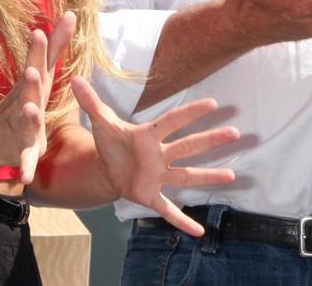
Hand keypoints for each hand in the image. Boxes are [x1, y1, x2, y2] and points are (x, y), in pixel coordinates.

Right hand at [0, 10, 76, 182]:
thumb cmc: (24, 100)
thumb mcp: (42, 74)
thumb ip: (57, 47)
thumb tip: (72, 13)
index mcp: (32, 86)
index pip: (36, 65)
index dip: (38, 50)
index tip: (39, 31)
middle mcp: (24, 104)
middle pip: (29, 91)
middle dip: (30, 80)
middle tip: (31, 69)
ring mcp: (21, 128)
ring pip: (26, 122)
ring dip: (28, 117)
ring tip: (29, 109)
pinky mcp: (23, 150)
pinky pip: (25, 159)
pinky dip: (25, 166)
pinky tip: (26, 177)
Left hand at [70, 76, 239, 235]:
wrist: (106, 170)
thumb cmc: (112, 144)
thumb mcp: (101, 124)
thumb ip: (91, 102)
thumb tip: (76, 79)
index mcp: (149, 136)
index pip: (172, 121)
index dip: (190, 112)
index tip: (212, 103)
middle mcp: (159, 155)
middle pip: (188, 146)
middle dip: (211, 140)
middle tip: (235, 133)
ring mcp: (158, 176)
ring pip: (186, 176)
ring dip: (208, 177)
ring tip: (231, 175)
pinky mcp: (151, 196)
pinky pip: (168, 210)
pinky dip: (182, 221)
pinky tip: (198, 232)